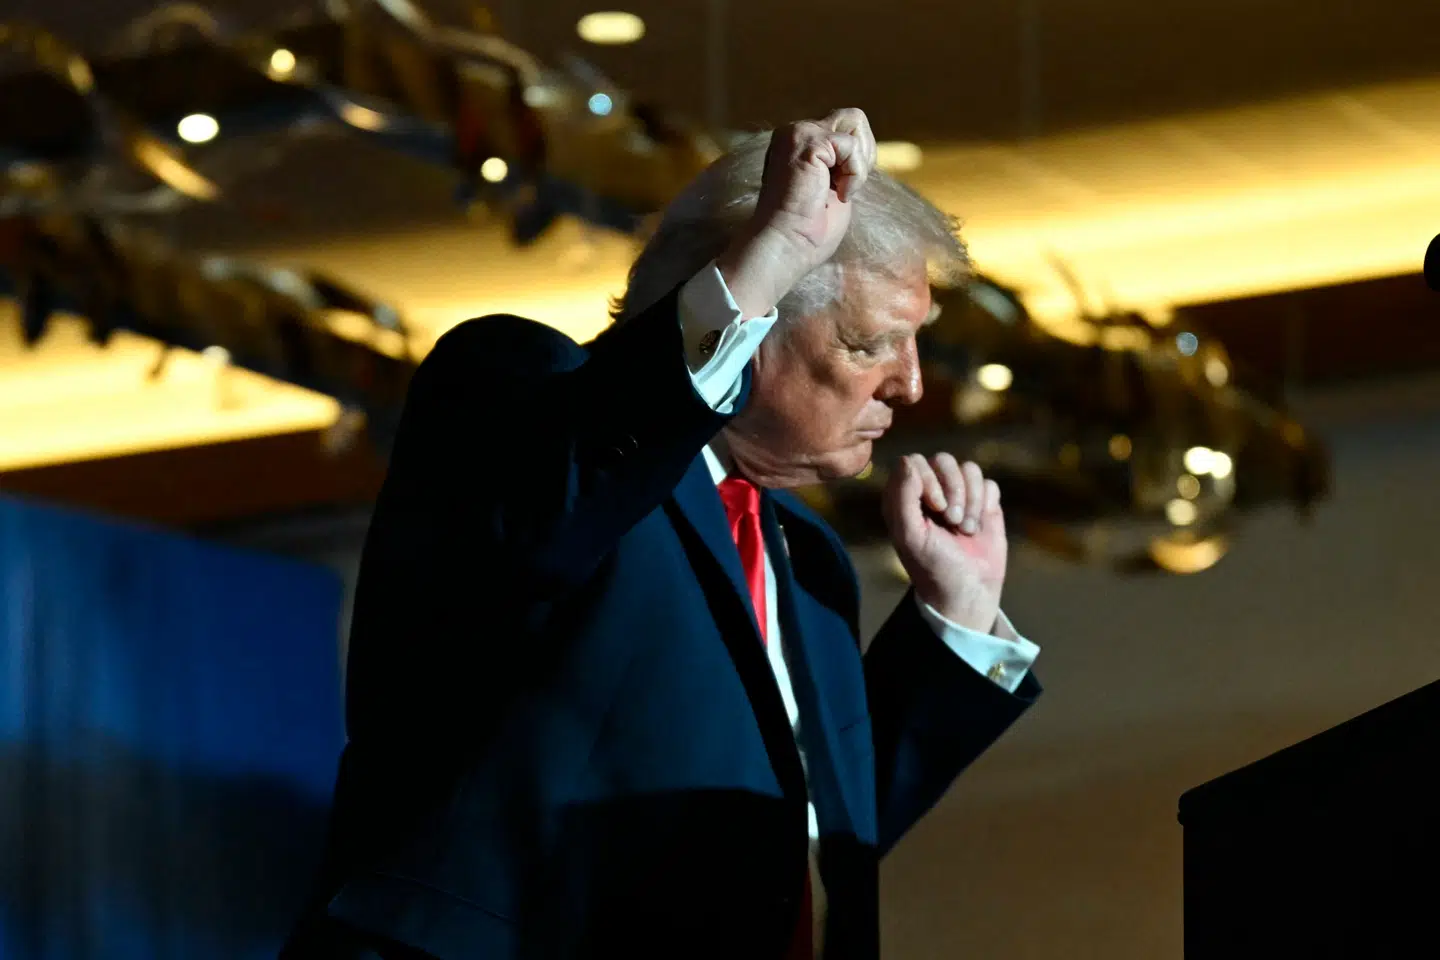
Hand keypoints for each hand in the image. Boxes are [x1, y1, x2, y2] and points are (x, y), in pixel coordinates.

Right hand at [717, 108, 877, 317]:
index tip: (838, 191)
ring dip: (858, 161)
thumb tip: (865, 153)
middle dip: (862, 154)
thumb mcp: (831, 187)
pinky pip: (852, 146)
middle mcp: (796, 132)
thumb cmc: (806, 231)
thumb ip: (842, 164)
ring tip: (839, 189)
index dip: (855, 160)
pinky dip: (854, 174)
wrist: (785, 247)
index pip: (845, 130)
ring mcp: (800, 134)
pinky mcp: (809, 143)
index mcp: (799, 144)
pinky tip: (838, 194)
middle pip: (854, 119)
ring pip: (855, 121)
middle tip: (844, 187)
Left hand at [882, 454, 1006, 633]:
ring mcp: (958, 495)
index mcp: (904, 497)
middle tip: (953, 520)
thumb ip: (904, 497)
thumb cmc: (932, 567)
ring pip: (968, 469)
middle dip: (953, 489)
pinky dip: (985, 504)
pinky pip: (988, 483)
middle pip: (943, 460)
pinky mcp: (983, 503)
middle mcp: (929, 490)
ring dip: (971, 500)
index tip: (935, 509)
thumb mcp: (911, 536)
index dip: (927, 480)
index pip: (913, 462)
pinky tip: (979, 528)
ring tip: (966, 528)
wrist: (968, 592)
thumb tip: (910, 462)